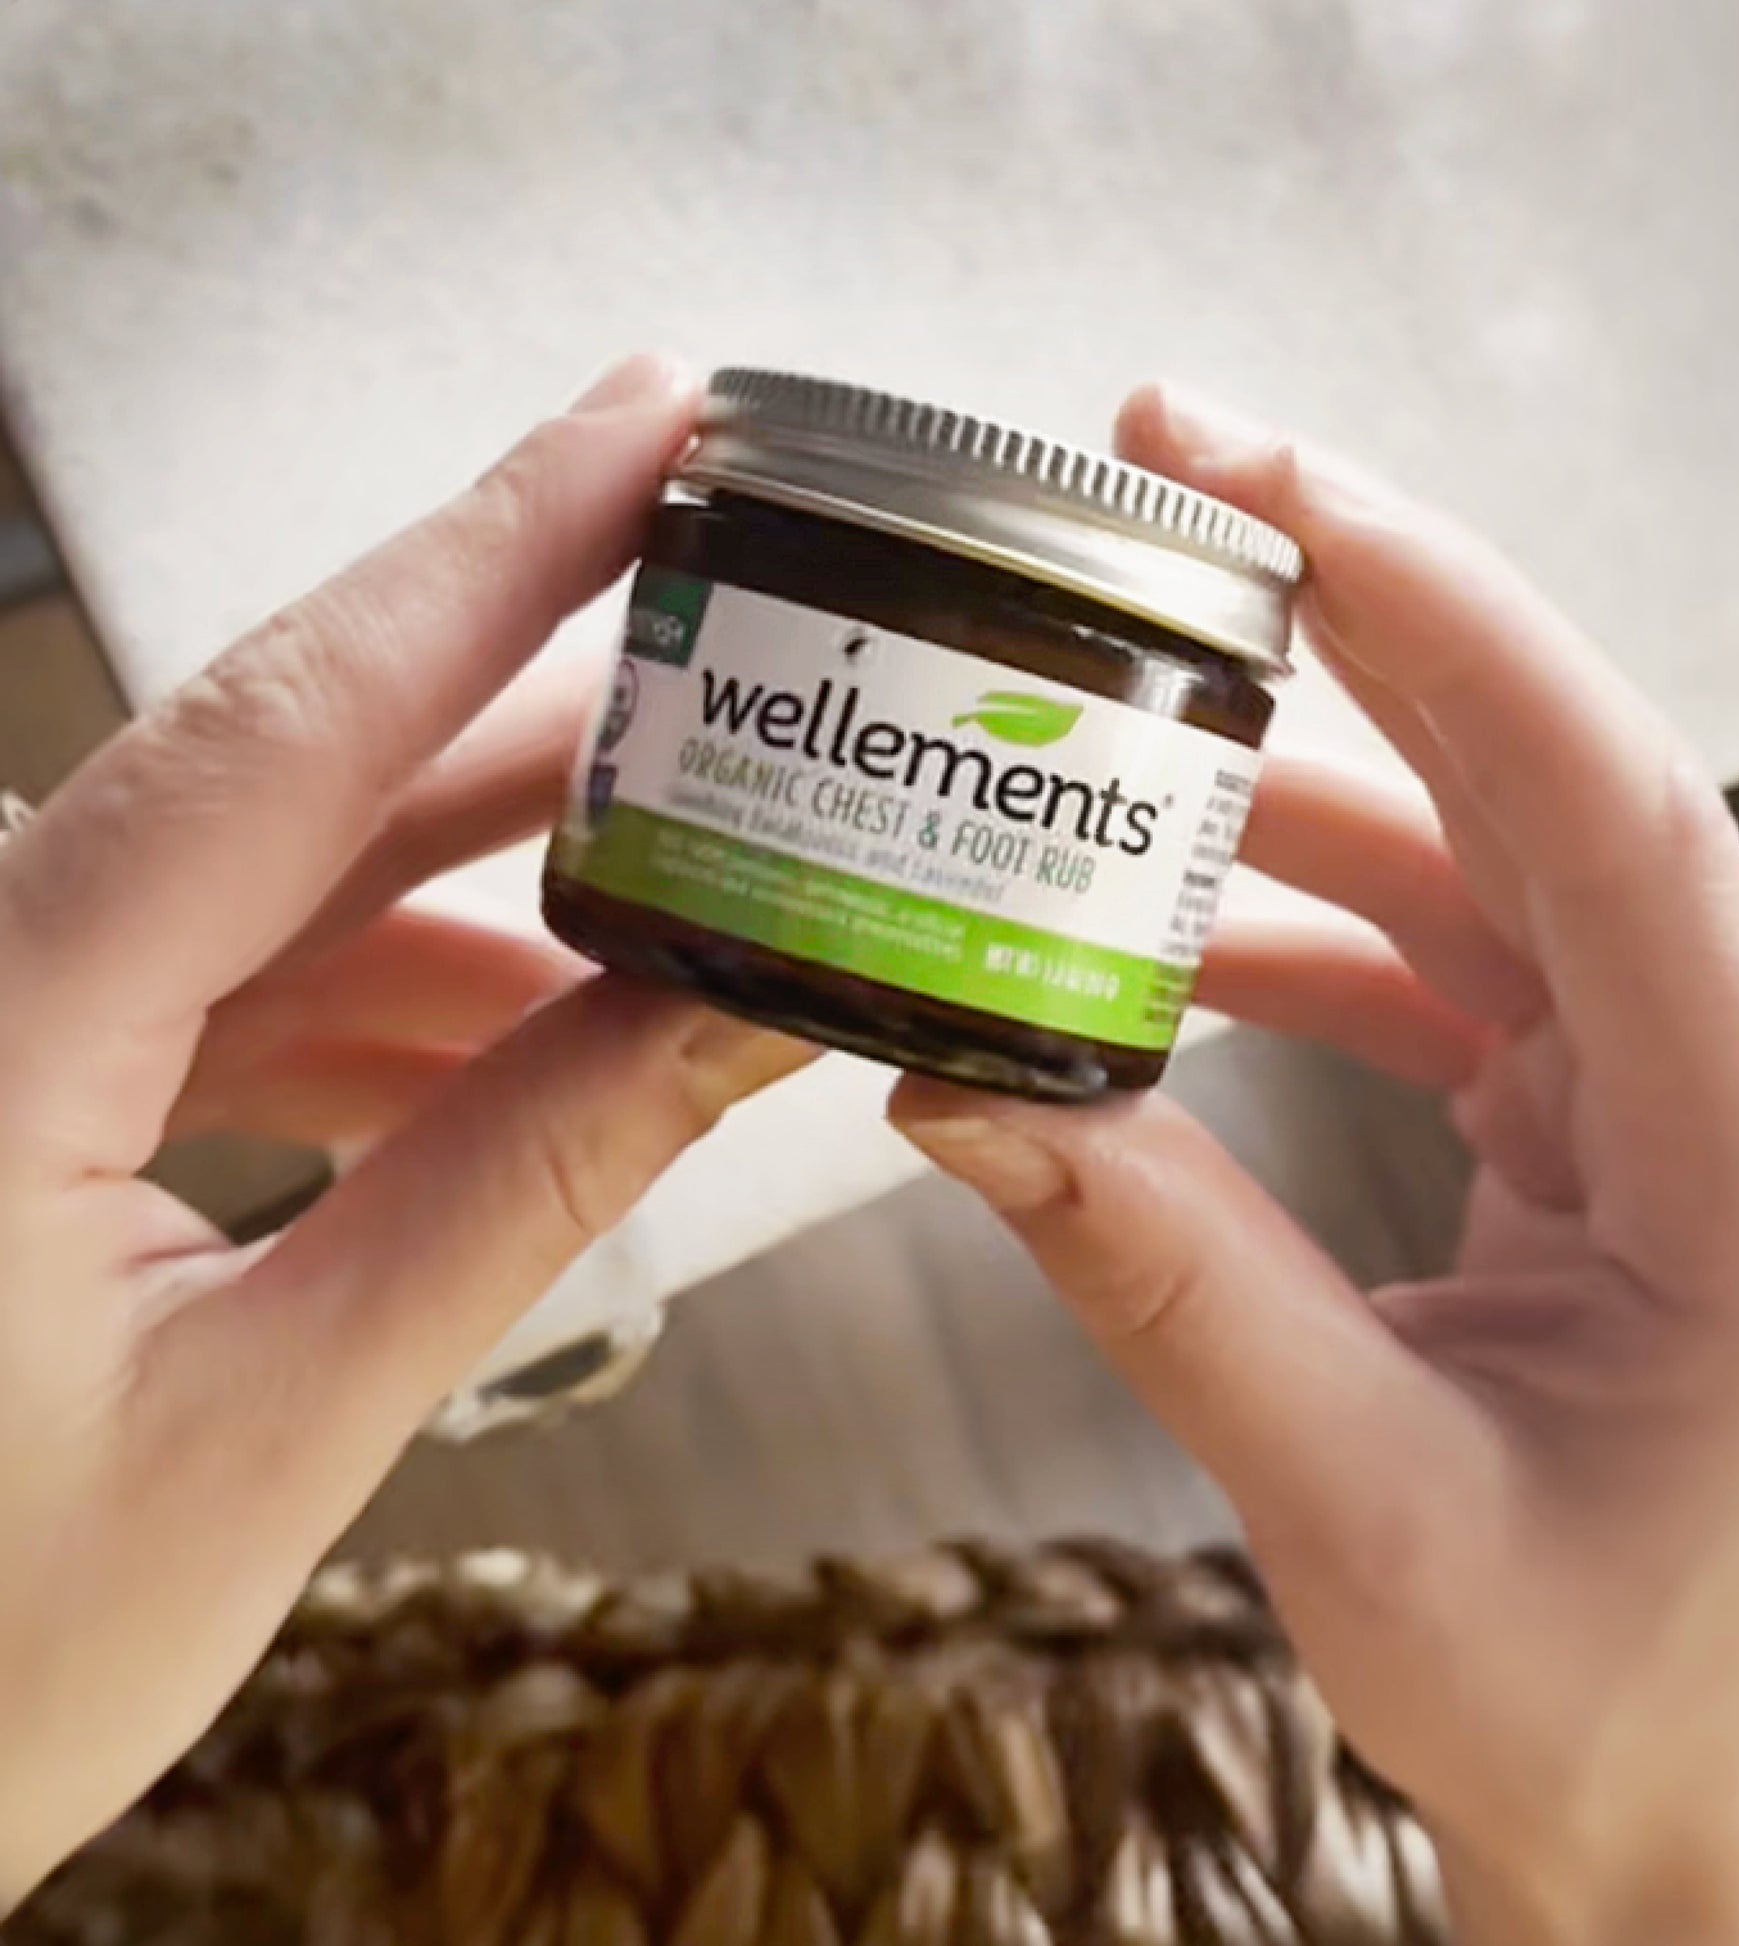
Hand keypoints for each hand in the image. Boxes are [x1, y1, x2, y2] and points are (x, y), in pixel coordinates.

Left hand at [0, 357, 809, 1902]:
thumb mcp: (278, 1426)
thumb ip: (520, 1194)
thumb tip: (737, 1022)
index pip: (285, 724)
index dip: (492, 552)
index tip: (649, 426)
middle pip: (300, 767)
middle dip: (543, 721)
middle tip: (736, 656)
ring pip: (279, 884)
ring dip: (490, 908)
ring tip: (686, 927)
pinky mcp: (13, 1077)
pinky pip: (228, 985)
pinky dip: (390, 1010)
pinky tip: (521, 1063)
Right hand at [894, 385, 1738, 1943]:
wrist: (1651, 1791)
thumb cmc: (1567, 1691)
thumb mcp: (1349, 1496)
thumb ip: (1159, 1269)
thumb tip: (957, 1087)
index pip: (1619, 822)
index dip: (1446, 620)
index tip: (1274, 482)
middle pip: (1554, 781)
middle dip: (1361, 613)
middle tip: (1177, 472)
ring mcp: (1699, 1090)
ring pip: (1493, 851)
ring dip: (1304, 778)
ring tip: (1116, 725)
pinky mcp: (1622, 1109)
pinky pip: (1462, 952)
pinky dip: (1310, 920)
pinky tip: (1171, 927)